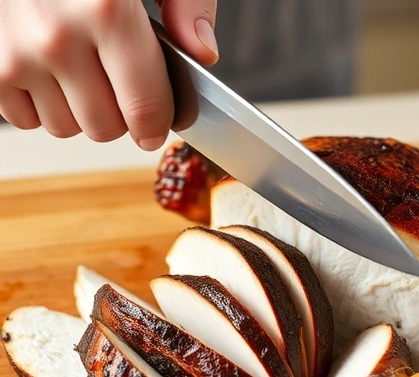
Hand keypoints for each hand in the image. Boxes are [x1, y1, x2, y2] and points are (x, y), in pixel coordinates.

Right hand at [0, 0, 217, 150]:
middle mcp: (57, 37)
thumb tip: (204, 52)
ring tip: (81, 68)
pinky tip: (48, 68)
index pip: (145, 107)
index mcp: (107, 11)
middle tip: (119, 83)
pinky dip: (40, 102)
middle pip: (106, 127)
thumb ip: (186, 3)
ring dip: (79, 110)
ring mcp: (16, 53)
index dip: (157, 124)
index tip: (158, 123)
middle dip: (121, 115)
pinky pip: (25, 119)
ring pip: (65, 127)